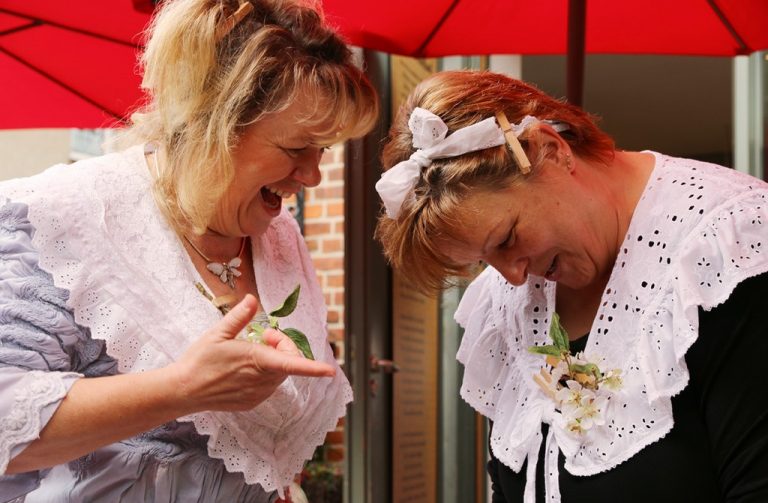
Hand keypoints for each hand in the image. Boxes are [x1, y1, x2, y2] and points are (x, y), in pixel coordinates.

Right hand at [169, 294, 334, 412]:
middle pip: (289, 362)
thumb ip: (239, 316)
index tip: (330, 371)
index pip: (292, 365)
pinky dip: (266, 374)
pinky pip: (269, 386)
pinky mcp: (252, 402)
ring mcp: (258, 394)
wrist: (184, 390)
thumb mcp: (218, 333)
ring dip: (275, 360)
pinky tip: (245, 369)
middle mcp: (262, 381)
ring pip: (280, 375)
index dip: (313, 368)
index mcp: (257, 361)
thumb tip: (253, 298)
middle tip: (263, 335)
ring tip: (251, 350)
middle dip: (283, 346)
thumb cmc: (199, 359)